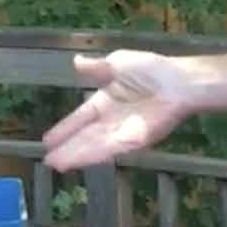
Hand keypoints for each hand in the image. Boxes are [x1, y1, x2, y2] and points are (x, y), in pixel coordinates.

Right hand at [41, 50, 196, 171]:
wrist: (178, 83)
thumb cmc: (151, 70)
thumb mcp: (118, 64)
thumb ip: (96, 68)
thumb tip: (76, 61)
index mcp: (107, 100)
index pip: (81, 117)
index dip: (65, 128)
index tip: (47, 139)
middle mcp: (112, 119)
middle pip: (85, 136)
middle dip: (67, 148)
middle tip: (48, 160)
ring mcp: (122, 132)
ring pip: (93, 146)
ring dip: (75, 156)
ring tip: (56, 165)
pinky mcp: (133, 141)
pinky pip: (108, 149)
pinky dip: (91, 155)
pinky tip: (76, 161)